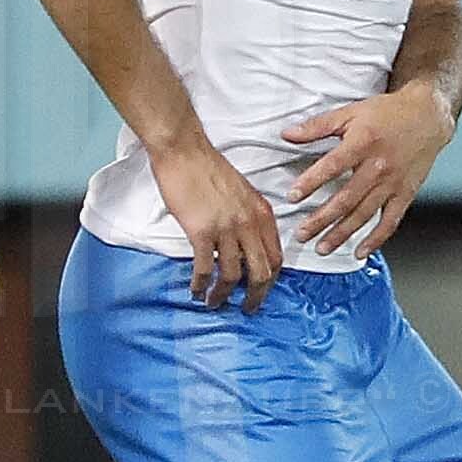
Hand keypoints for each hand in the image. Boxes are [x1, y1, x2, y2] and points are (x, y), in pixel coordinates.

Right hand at [153, 132, 283, 305]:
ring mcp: (227, 229)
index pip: (276, 257)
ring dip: (222, 295)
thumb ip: (249, 218)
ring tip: (214, 303)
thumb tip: (245, 245)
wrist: (185, 151)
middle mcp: (250, 224)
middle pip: (261, 272)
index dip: (271, 280)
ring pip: (232, 276)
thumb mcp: (243, 194)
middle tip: (247, 309)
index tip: (262, 290)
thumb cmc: (209, 169)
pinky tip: (195, 290)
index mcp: (262, 214)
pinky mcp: (202, 232)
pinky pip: (205, 268)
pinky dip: (201, 285)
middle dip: (255, 296)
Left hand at [280, 81, 457, 262]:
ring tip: (322, 248)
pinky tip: (360, 251)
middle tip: (301, 234)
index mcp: (362, 143)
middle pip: (346, 198)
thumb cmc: (388, 113)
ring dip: (342, 234)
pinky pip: (390, 221)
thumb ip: (318, 125)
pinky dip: (376, 239)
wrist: (428, 117)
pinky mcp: (405, 194)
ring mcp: (393, 183)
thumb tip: (287, 134)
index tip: (293, 197)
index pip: (332, 167)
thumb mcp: (351, 112)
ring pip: (364, 214)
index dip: (311, 182)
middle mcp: (378, 166)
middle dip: (321, 219)